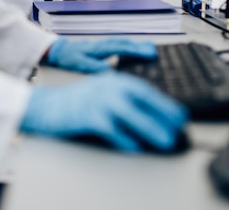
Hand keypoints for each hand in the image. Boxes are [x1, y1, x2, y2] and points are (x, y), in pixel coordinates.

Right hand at [20, 72, 187, 152]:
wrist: (47, 105)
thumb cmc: (76, 103)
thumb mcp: (103, 93)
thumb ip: (125, 99)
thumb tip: (154, 116)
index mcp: (115, 80)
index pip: (147, 91)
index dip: (166, 104)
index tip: (181, 116)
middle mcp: (110, 87)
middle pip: (145, 100)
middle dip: (165, 115)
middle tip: (180, 130)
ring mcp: (99, 100)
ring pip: (132, 115)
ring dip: (151, 129)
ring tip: (166, 141)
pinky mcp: (88, 116)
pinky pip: (112, 130)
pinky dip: (125, 140)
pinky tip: (135, 148)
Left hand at [45, 37, 156, 72]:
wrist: (58, 49)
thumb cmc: (68, 57)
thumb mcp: (77, 64)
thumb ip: (92, 66)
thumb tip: (109, 70)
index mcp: (98, 48)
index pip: (121, 48)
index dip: (136, 51)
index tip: (149, 54)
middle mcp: (103, 43)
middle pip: (125, 43)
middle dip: (140, 46)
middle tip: (155, 51)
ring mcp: (103, 43)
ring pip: (123, 42)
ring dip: (136, 45)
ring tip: (150, 49)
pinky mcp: (102, 46)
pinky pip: (119, 44)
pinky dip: (129, 46)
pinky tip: (136, 50)